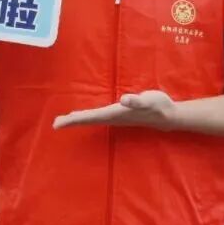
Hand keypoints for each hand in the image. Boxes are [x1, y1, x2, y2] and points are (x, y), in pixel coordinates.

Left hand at [53, 90, 176, 130]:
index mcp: (116, 113)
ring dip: (78, 120)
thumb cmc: (158, 106)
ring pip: (92, 119)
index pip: (91, 117)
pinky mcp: (119, 115)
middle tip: (55, 124)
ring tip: (64, 120)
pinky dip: (88, 117)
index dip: (75, 119)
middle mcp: (113, 117)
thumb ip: (137, 102)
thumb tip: (124, 100)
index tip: (59, 123)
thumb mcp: (149, 101)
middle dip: (72, 122)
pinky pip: (98, 116)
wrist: (168, 116)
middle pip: (89, 120)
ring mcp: (116, 117)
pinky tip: (83, 116)